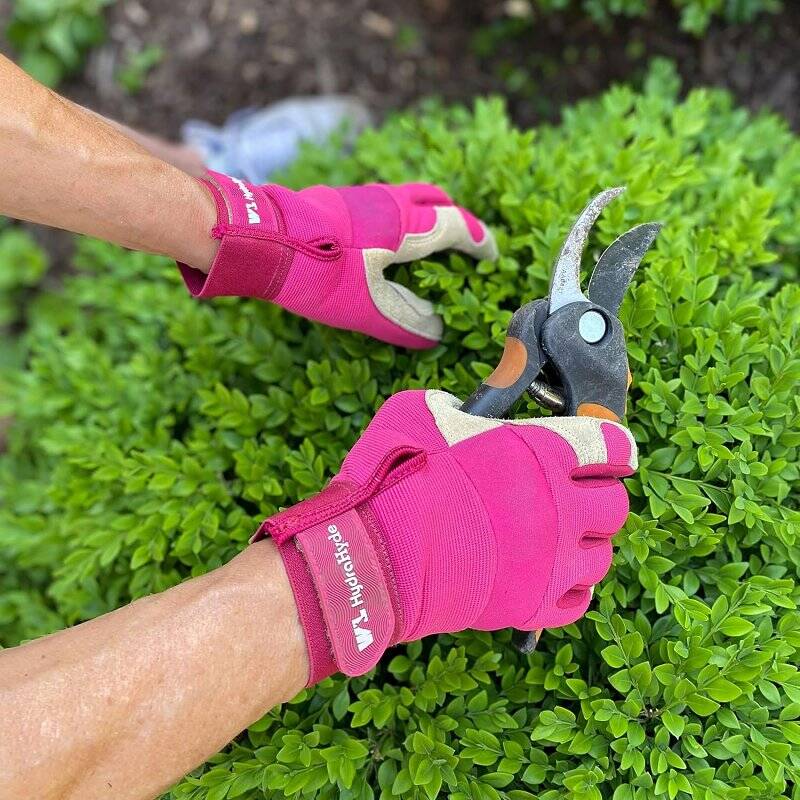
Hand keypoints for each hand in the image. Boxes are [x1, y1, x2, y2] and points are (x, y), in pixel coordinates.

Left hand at [178, 172, 497, 347]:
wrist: (260, 240)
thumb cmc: (318, 275)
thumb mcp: (366, 308)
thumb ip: (405, 321)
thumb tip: (435, 331)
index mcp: (405, 227)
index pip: (456, 226)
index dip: (478, 241)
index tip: (491, 255)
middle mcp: (388, 203)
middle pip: (435, 199)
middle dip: (456, 218)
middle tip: (465, 240)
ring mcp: (361, 196)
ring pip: (407, 196)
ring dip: (426, 213)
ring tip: (428, 239)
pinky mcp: (337, 200)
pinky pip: (383, 202)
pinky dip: (399, 216)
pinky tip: (384, 239)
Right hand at [253, 390, 636, 683]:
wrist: (376, 553)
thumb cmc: (397, 475)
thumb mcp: (425, 411)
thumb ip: (463, 407)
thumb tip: (469, 414)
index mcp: (542, 451)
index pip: (613, 444)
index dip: (615, 446)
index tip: (610, 452)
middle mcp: (559, 506)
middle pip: (616, 504)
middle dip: (601, 495)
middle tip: (578, 493)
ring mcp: (551, 561)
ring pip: (604, 554)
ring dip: (587, 542)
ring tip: (562, 537)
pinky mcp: (532, 604)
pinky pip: (578, 601)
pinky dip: (572, 586)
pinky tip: (553, 573)